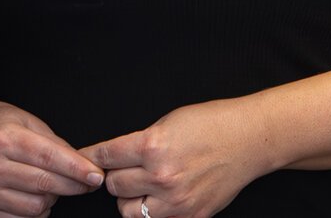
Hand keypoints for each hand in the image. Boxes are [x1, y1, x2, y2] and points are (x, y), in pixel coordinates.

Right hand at [0, 100, 102, 217]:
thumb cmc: (1, 127)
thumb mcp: (30, 122)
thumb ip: (57, 144)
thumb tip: (83, 166)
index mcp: (5, 139)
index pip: (49, 158)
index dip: (77, 169)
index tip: (96, 176)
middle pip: (45, 184)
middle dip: (73, 185)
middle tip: (86, 180)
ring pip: (37, 207)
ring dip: (53, 198)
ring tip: (49, 182)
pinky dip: (37, 211)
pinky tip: (34, 195)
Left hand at [83, 99, 270, 217]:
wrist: (249, 140)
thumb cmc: (211, 124)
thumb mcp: (168, 122)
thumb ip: (140, 142)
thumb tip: (113, 158)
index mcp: (153, 146)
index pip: (106, 156)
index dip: (91, 156)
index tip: (80, 159)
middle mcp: (162, 176)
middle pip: (114, 185)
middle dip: (116, 175)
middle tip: (126, 167)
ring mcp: (176, 201)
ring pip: (127, 209)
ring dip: (129, 197)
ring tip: (143, 184)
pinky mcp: (189, 216)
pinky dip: (151, 210)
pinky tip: (160, 196)